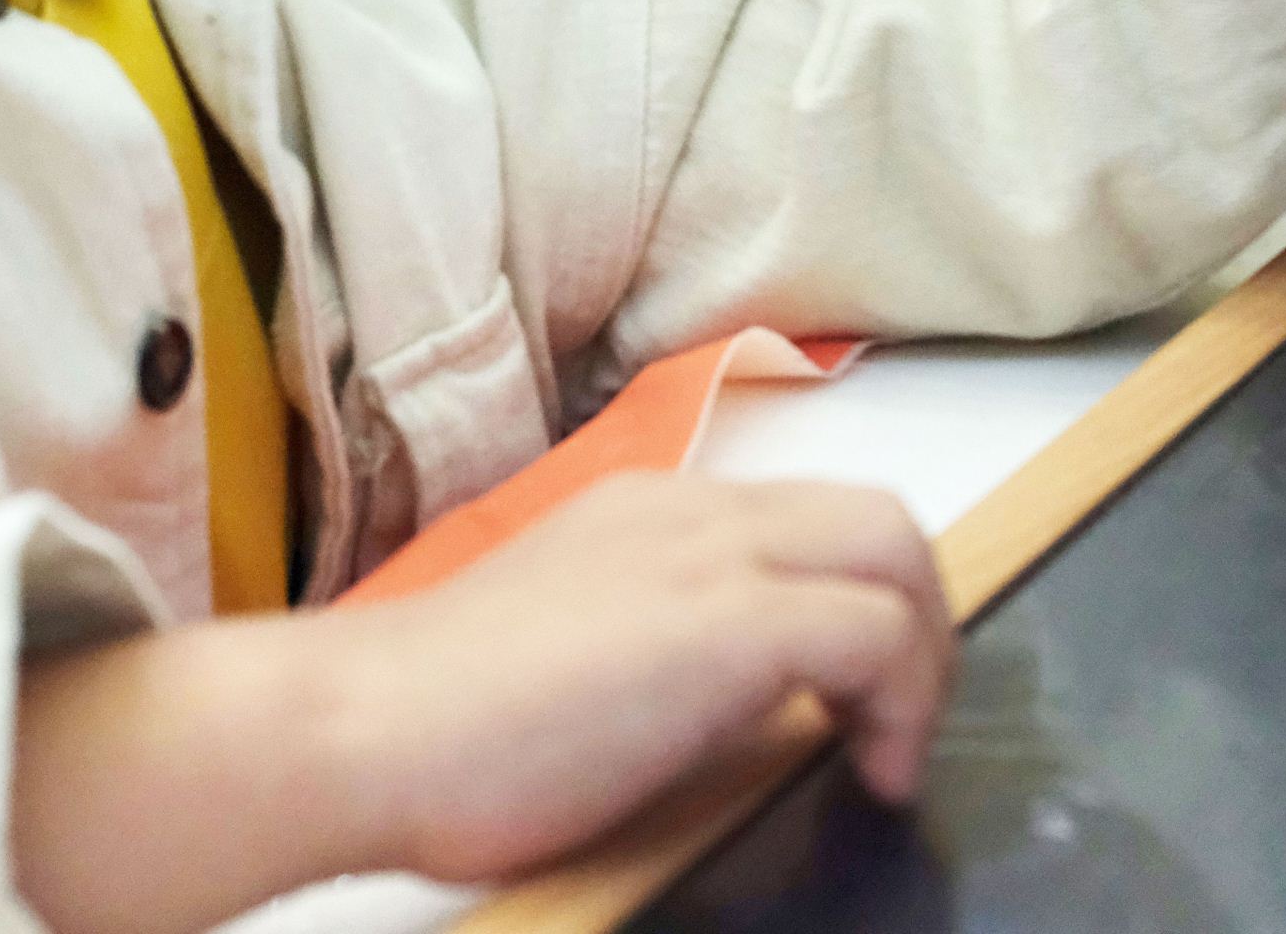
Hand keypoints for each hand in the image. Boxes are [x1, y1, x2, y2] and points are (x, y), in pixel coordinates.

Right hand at [11, 474, 953, 933]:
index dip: (854, 594)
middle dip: (919, 615)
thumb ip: (639, 649)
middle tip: (901, 720)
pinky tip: (872, 773)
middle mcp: (690, 512)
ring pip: (893, 551)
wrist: (359, 728)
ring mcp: (712, 556)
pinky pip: (877, 631)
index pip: (801, 515)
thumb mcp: (561, 656)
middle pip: (873, 517)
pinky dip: (905, 702)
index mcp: (644, 513)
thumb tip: (704, 705)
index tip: (852, 692)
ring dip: (926, 654)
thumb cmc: (425, 727)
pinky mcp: (731, 621)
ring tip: (898, 746)